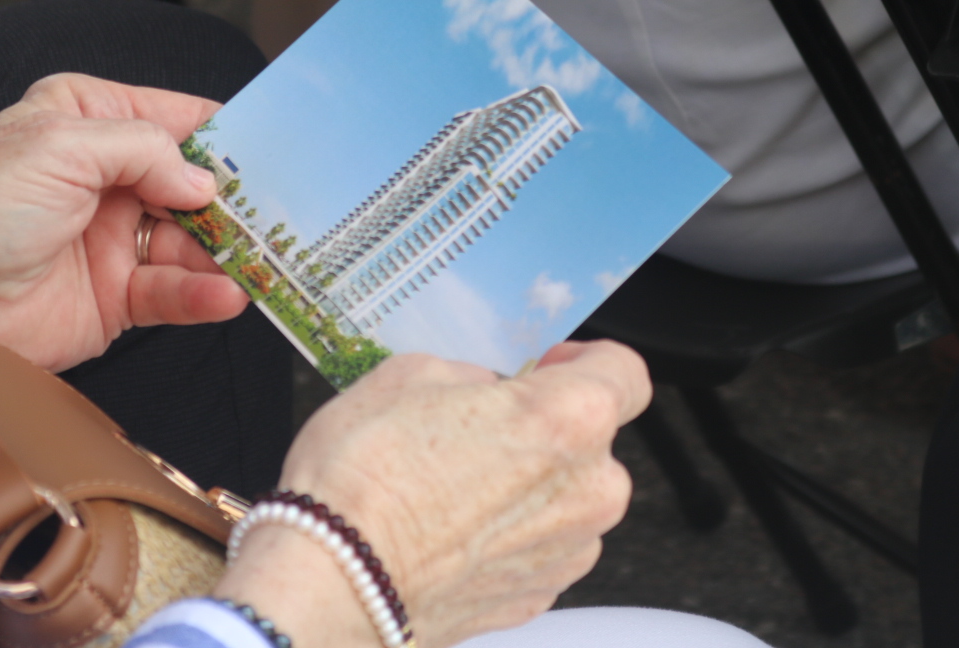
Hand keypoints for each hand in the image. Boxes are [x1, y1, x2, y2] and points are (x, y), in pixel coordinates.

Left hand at [0, 74, 247, 370]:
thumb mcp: (58, 146)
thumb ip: (141, 149)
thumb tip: (202, 180)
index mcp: (85, 119)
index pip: (172, 117)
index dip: (220, 133)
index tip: (269, 148)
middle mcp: (105, 176)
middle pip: (193, 182)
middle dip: (235, 198)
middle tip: (278, 211)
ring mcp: (113, 237)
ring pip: (193, 240)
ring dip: (227, 251)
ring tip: (260, 261)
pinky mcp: (116, 295)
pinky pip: (174, 291)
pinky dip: (203, 294)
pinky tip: (224, 293)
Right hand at [215, 341, 651, 647]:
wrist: (332, 582)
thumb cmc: (365, 481)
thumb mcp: (411, 375)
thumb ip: (472, 377)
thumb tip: (484, 391)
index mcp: (569, 419)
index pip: (626, 372)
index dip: (588, 360)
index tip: (553, 366)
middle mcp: (588, 490)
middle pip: (592, 441)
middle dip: (544, 429)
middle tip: (477, 428)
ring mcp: (567, 552)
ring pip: (566, 499)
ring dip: (527, 487)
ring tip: (452, 485)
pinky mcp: (538, 598)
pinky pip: (539, 547)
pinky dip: (507, 535)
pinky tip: (450, 528)